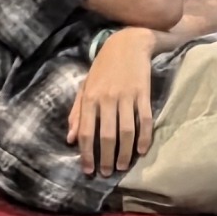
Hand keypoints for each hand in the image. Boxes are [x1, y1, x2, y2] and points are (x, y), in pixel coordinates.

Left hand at [67, 29, 156, 172]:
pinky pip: (145, 119)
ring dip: (125, 152)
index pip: (87, 132)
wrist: (128, 43)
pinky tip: (141, 150)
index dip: (86, 154)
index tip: (88, 170)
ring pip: (127, 131)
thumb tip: (71, 139)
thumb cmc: (103, 68)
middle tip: (107, 173)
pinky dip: (144, 137)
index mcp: (90, 98)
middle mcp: (107, 98)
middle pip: (107, 135)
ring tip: (123, 166)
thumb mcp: (85, 87)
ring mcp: (126, 96)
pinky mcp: (143, 93)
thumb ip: (77, 113)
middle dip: (107, 158)